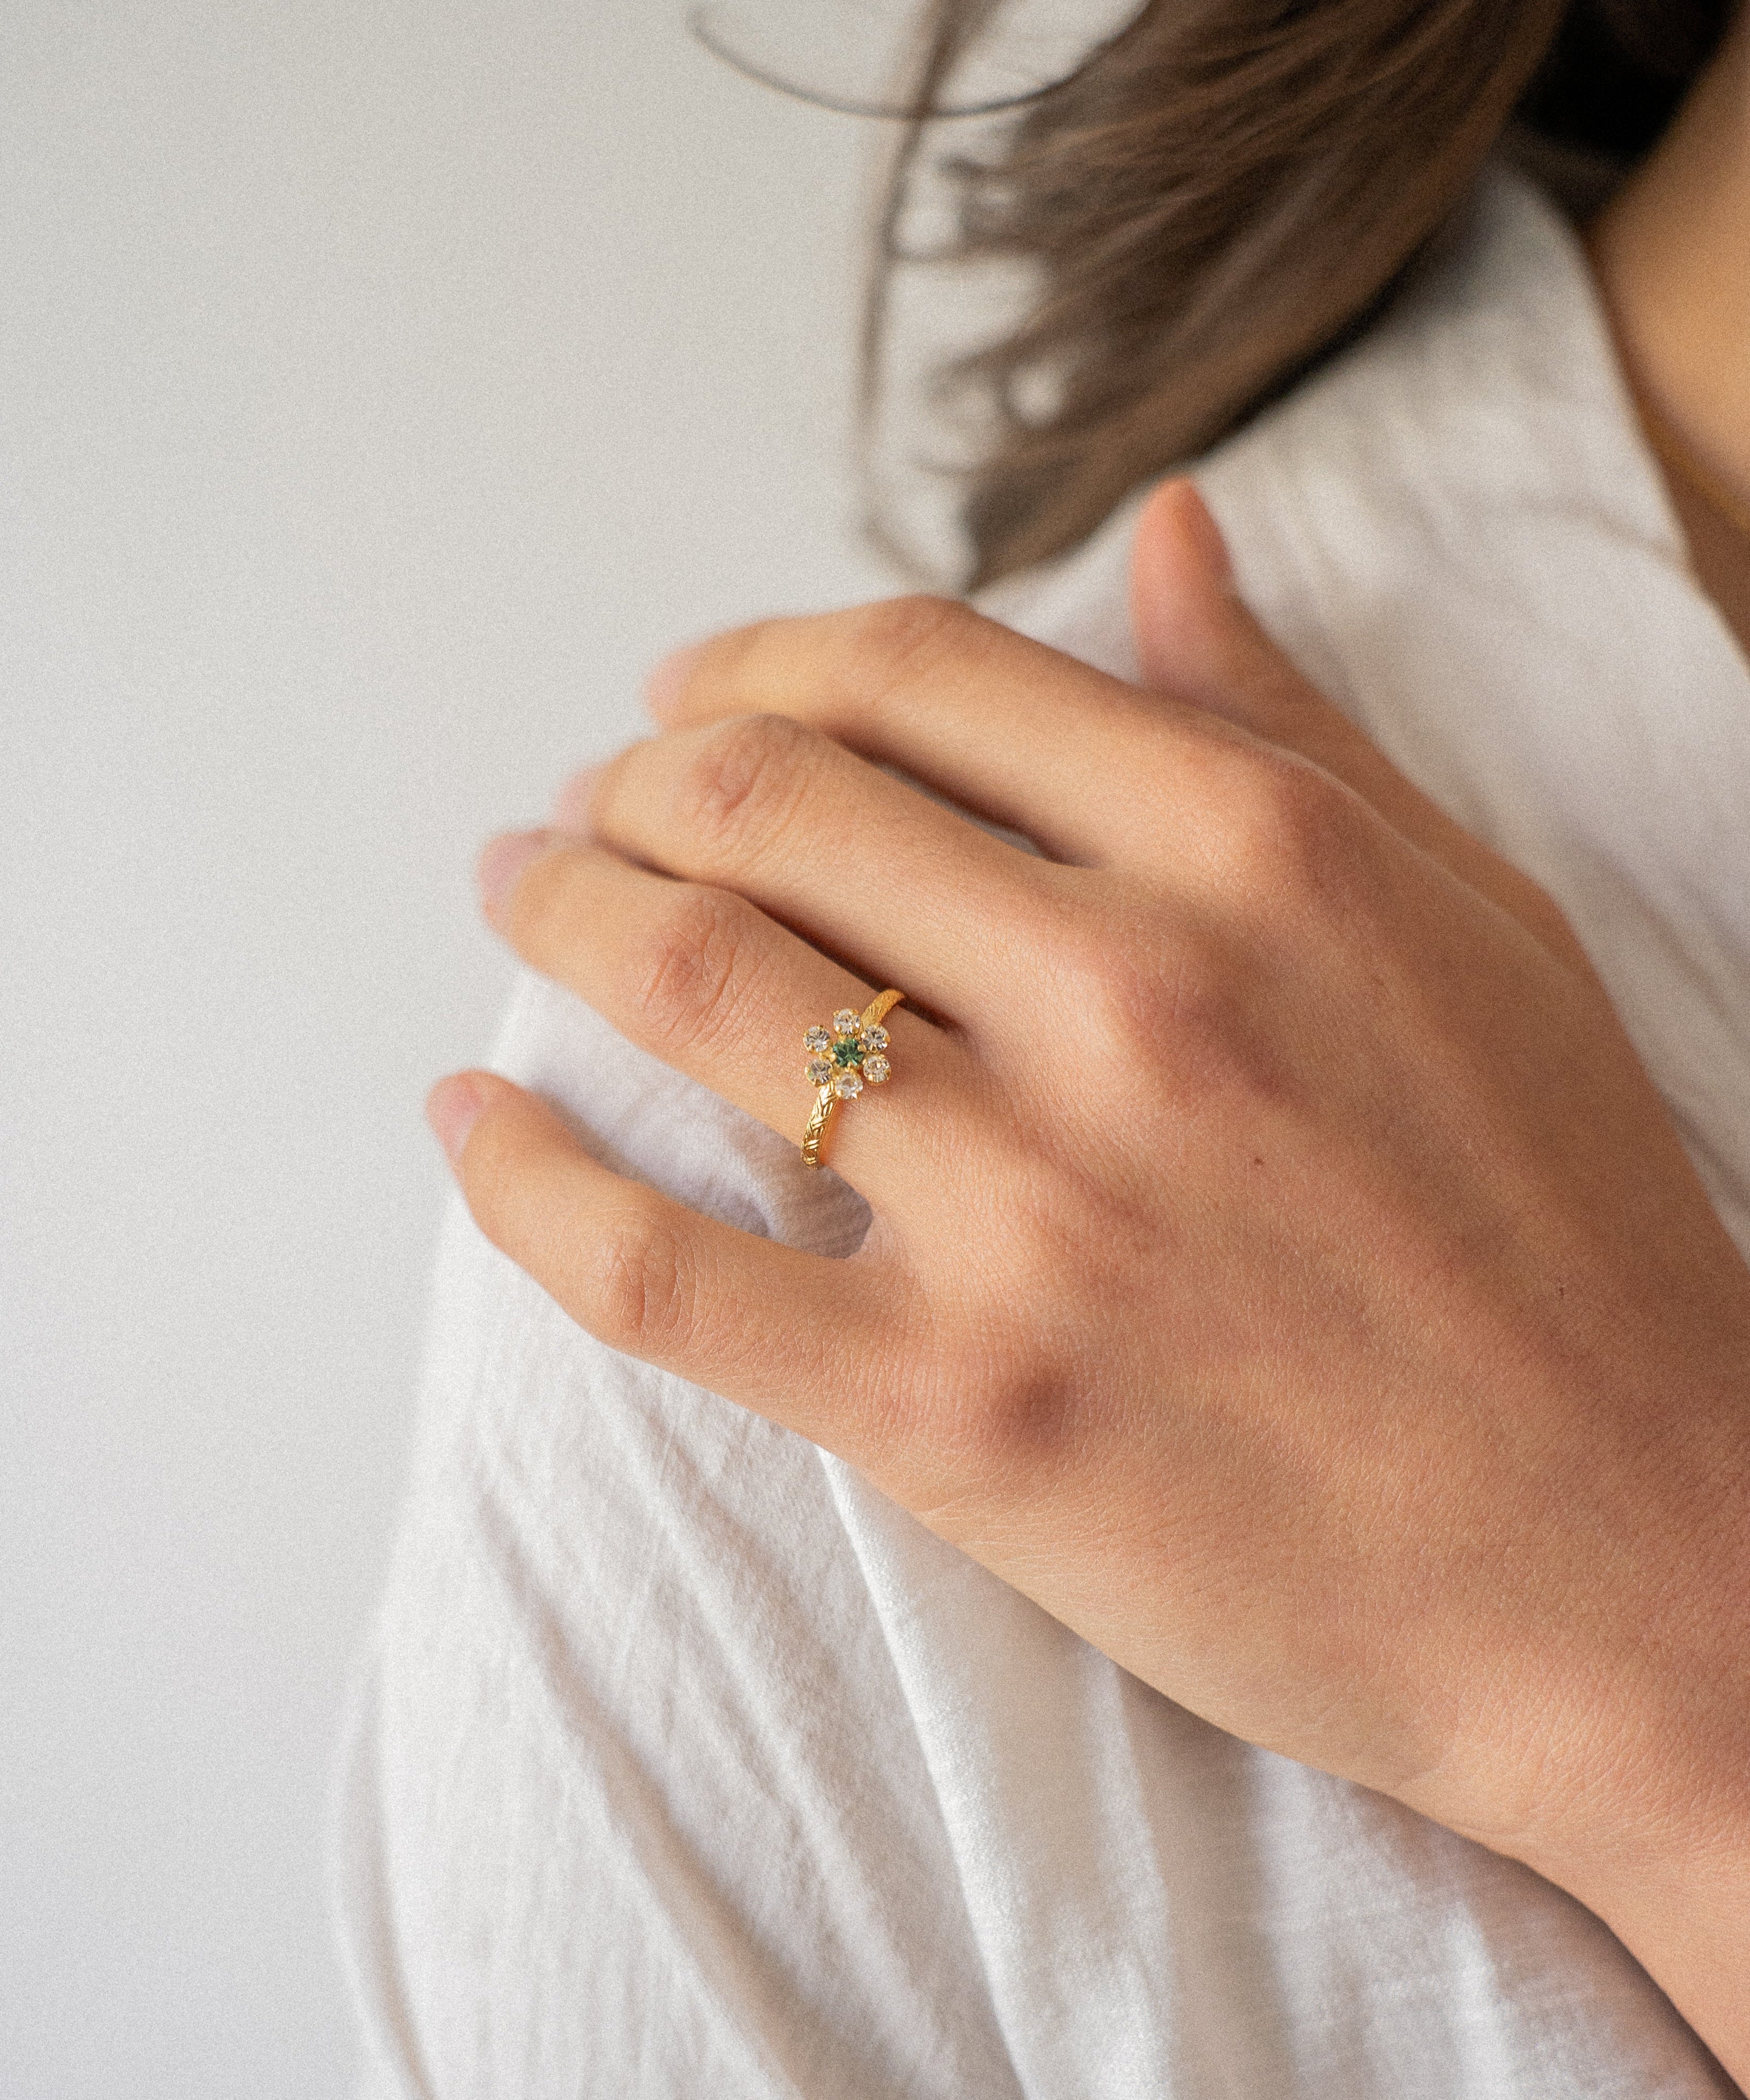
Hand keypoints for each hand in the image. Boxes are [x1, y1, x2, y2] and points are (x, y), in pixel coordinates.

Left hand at [428, 481, 1749, 2079]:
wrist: (1637, 1563)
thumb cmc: (1569, 1236)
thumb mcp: (1473, 925)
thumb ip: (1292, 722)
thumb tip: (1166, 536)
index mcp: (1257, 854)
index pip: (910, 671)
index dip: (756, 658)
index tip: (687, 691)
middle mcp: (1132, 998)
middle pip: (767, 802)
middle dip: (633, 778)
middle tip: (589, 805)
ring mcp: (1033, 1208)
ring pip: (689, 990)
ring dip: (560, 916)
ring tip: (522, 896)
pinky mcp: (954, 1407)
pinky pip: (654, 1269)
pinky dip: (522, 1181)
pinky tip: (466, 1117)